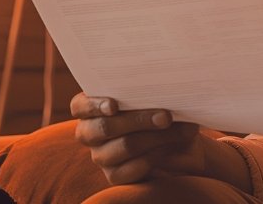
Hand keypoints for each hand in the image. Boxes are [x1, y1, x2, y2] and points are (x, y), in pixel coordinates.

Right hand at [70, 92, 247, 187]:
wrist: (175, 139)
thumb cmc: (158, 108)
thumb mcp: (153, 97)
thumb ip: (150, 91)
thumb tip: (165, 86)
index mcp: (89, 108)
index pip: (80, 106)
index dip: (94, 105)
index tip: (113, 105)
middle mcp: (89, 133)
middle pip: (105, 127)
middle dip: (138, 120)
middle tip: (166, 116)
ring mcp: (100, 156)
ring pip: (126, 146)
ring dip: (157, 137)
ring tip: (182, 130)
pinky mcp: (115, 175)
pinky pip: (134, 167)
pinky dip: (157, 154)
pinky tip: (172, 146)